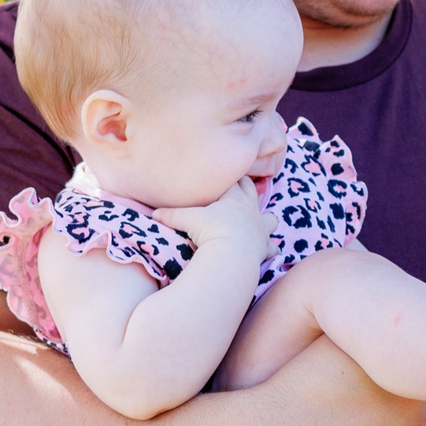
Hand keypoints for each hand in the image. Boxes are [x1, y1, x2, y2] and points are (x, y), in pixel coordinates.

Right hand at [152, 176, 270, 252]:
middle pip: (252, 192)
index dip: (229, 176)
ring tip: (262, 220)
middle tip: (241, 185)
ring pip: (270, 218)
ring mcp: (260, 229)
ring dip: (267, 218)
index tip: (225, 170)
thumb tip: (153, 214)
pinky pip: (272, 248)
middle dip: (247, 187)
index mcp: (235, 199)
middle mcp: (251, 210)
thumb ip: (171, 215)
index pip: (234, 180)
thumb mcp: (188, 220)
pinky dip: (271, 249)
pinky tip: (269, 251)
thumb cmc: (211, 232)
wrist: (232, 254)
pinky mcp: (264, 247)